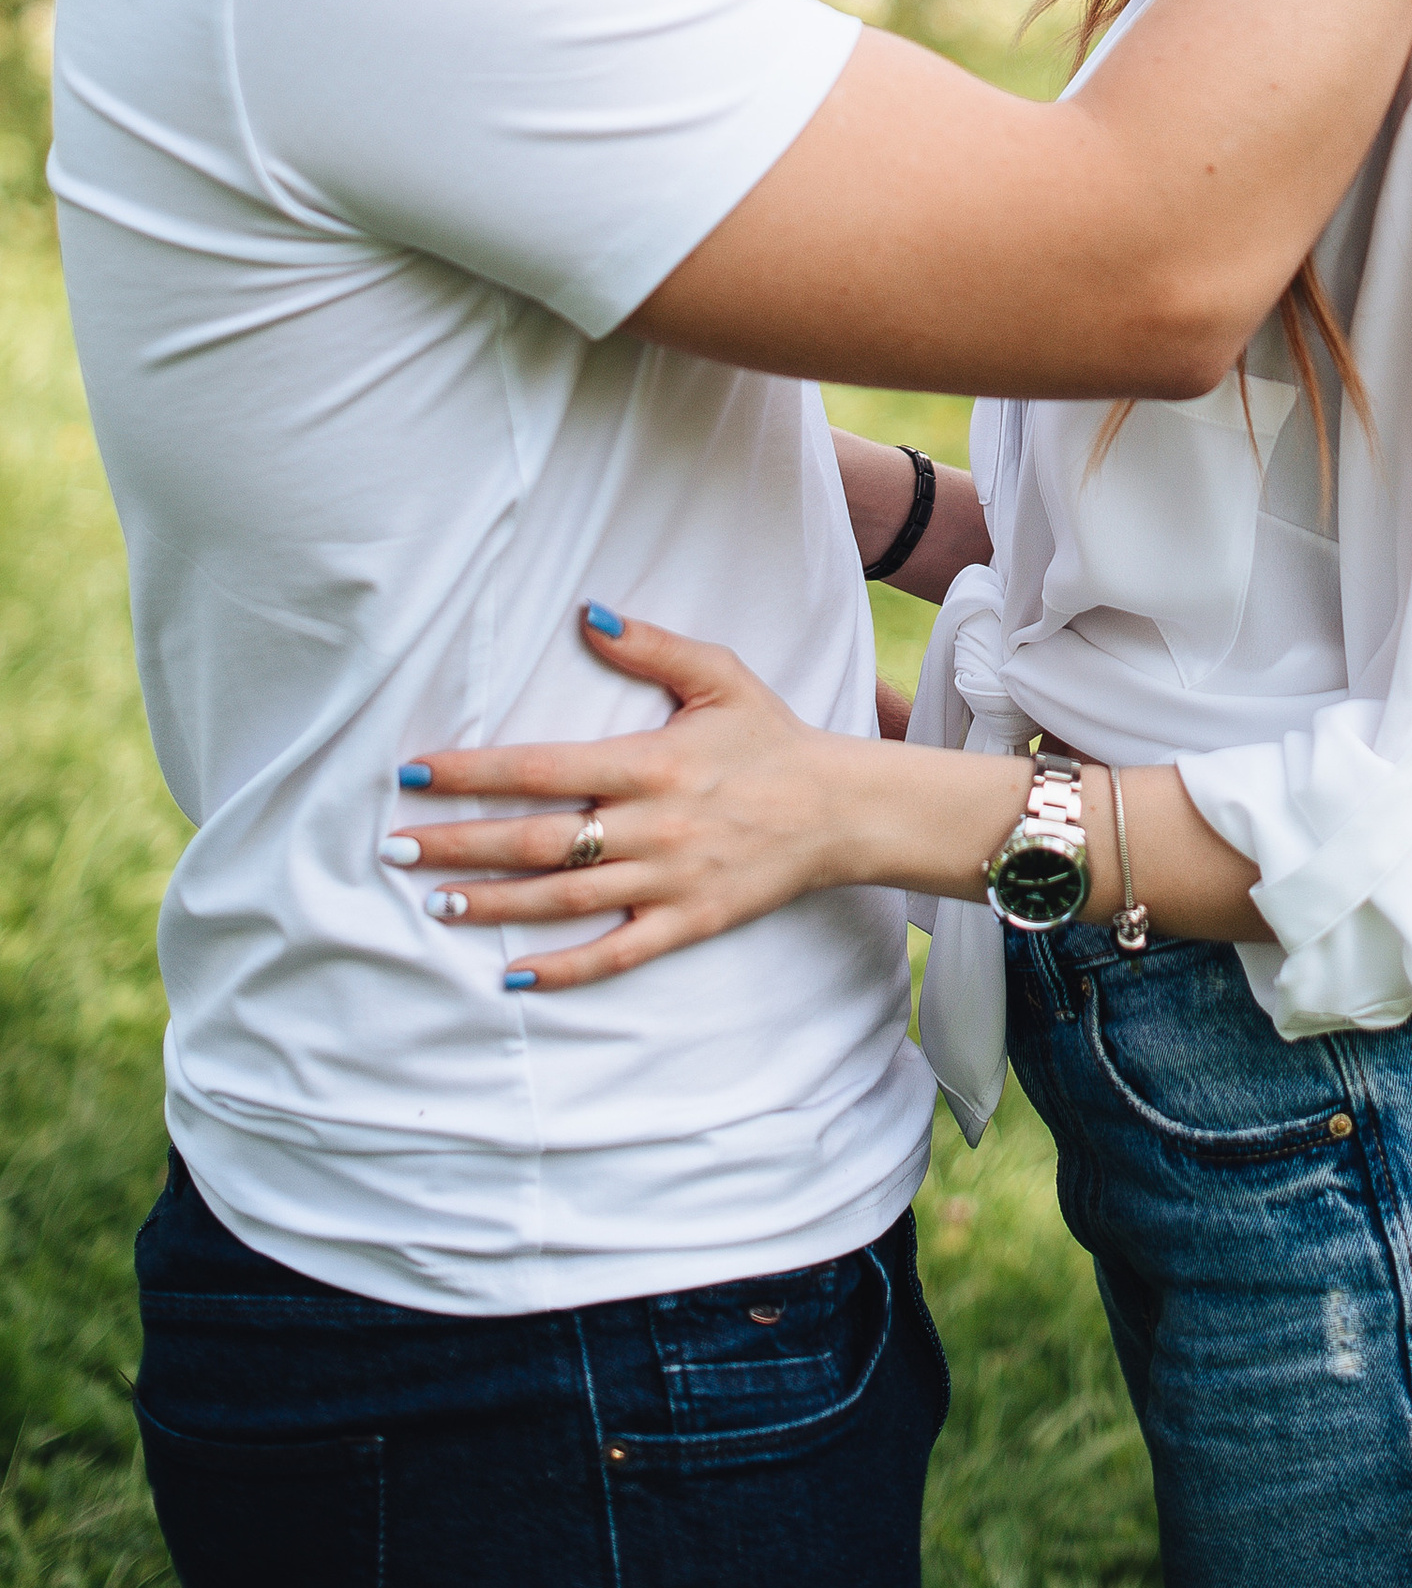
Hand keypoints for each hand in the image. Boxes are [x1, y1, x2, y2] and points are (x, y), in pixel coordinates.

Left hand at [386, 610, 875, 993]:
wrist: (840, 810)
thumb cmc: (770, 738)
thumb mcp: (719, 675)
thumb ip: (650, 646)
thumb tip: (586, 612)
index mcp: (651, 761)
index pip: (543, 767)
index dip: (475, 771)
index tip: (416, 772)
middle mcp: (652, 824)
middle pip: (537, 839)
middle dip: (460, 844)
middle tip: (395, 848)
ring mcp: (668, 879)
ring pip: (563, 899)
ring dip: (494, 904)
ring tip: (435, 901)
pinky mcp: (686, 922)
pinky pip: (615, 954)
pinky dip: (563, 970)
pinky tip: (512, 975)